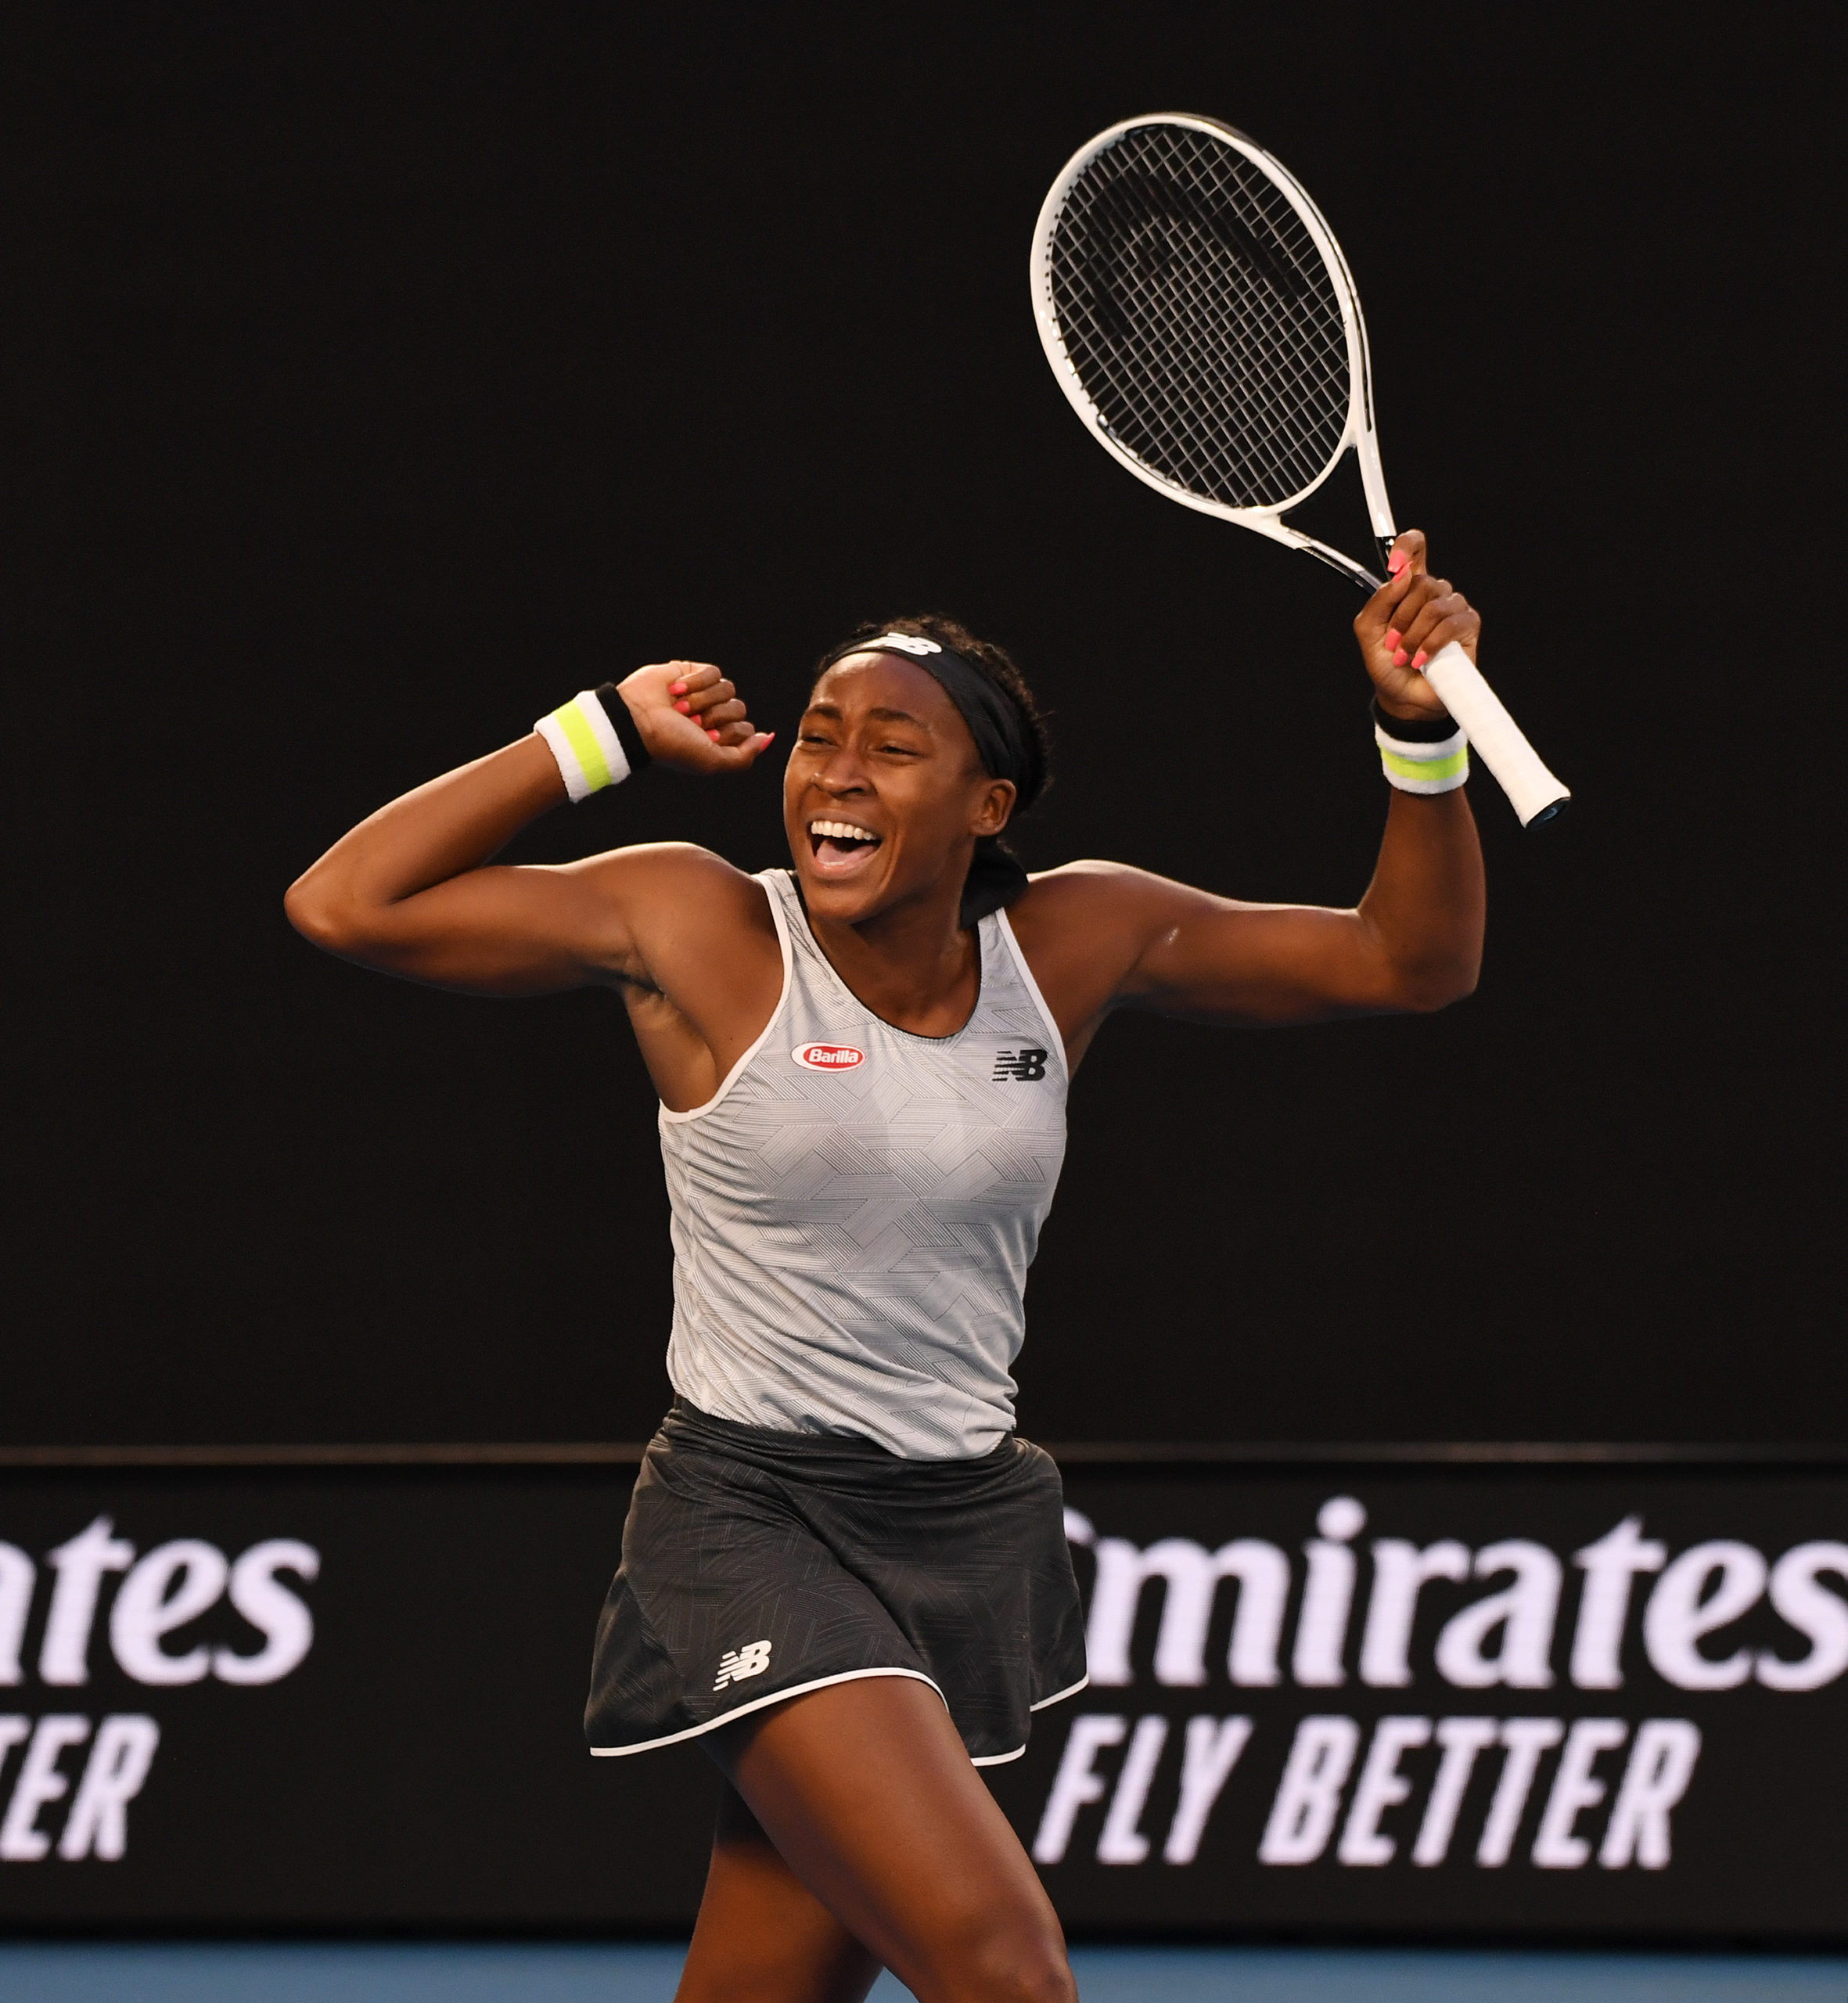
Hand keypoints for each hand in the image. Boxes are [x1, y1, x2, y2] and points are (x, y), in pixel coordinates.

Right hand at [615, 660, 774, 774]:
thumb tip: (766, 738)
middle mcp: (711, 717)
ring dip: (703, 700)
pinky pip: (712, 672)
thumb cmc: (672, 745)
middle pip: (739, 708)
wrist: (636, 721)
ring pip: (728, 688)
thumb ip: (744, 756)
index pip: (745, 729)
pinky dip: (695, 683)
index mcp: (717, 739)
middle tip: (692, 723)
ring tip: (681, 708)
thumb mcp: (712, 761)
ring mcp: (702, 694)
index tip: (705, 739)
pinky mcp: (691, 673)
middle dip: (715, 716)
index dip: (729, 733)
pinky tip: (675, 691)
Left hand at [1352, 530, 1480, 723]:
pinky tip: (1422, 659)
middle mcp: (1432, 593)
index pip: (1415, 549)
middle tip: (1393, 643)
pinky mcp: (1468, 625)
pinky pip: (1451, 624)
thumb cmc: (1387, 664)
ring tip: (1405, 656)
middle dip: (1401, 617)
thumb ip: (1379, 602)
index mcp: (1407, 588)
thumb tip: (1400, 575)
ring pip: (1435, 605)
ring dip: (1414, 635)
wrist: (1403, 696)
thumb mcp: (1368, 632)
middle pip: (1422, 582)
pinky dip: (1432, 643)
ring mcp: (1452, 607)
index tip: (1394, 563)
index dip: (1407, 545)